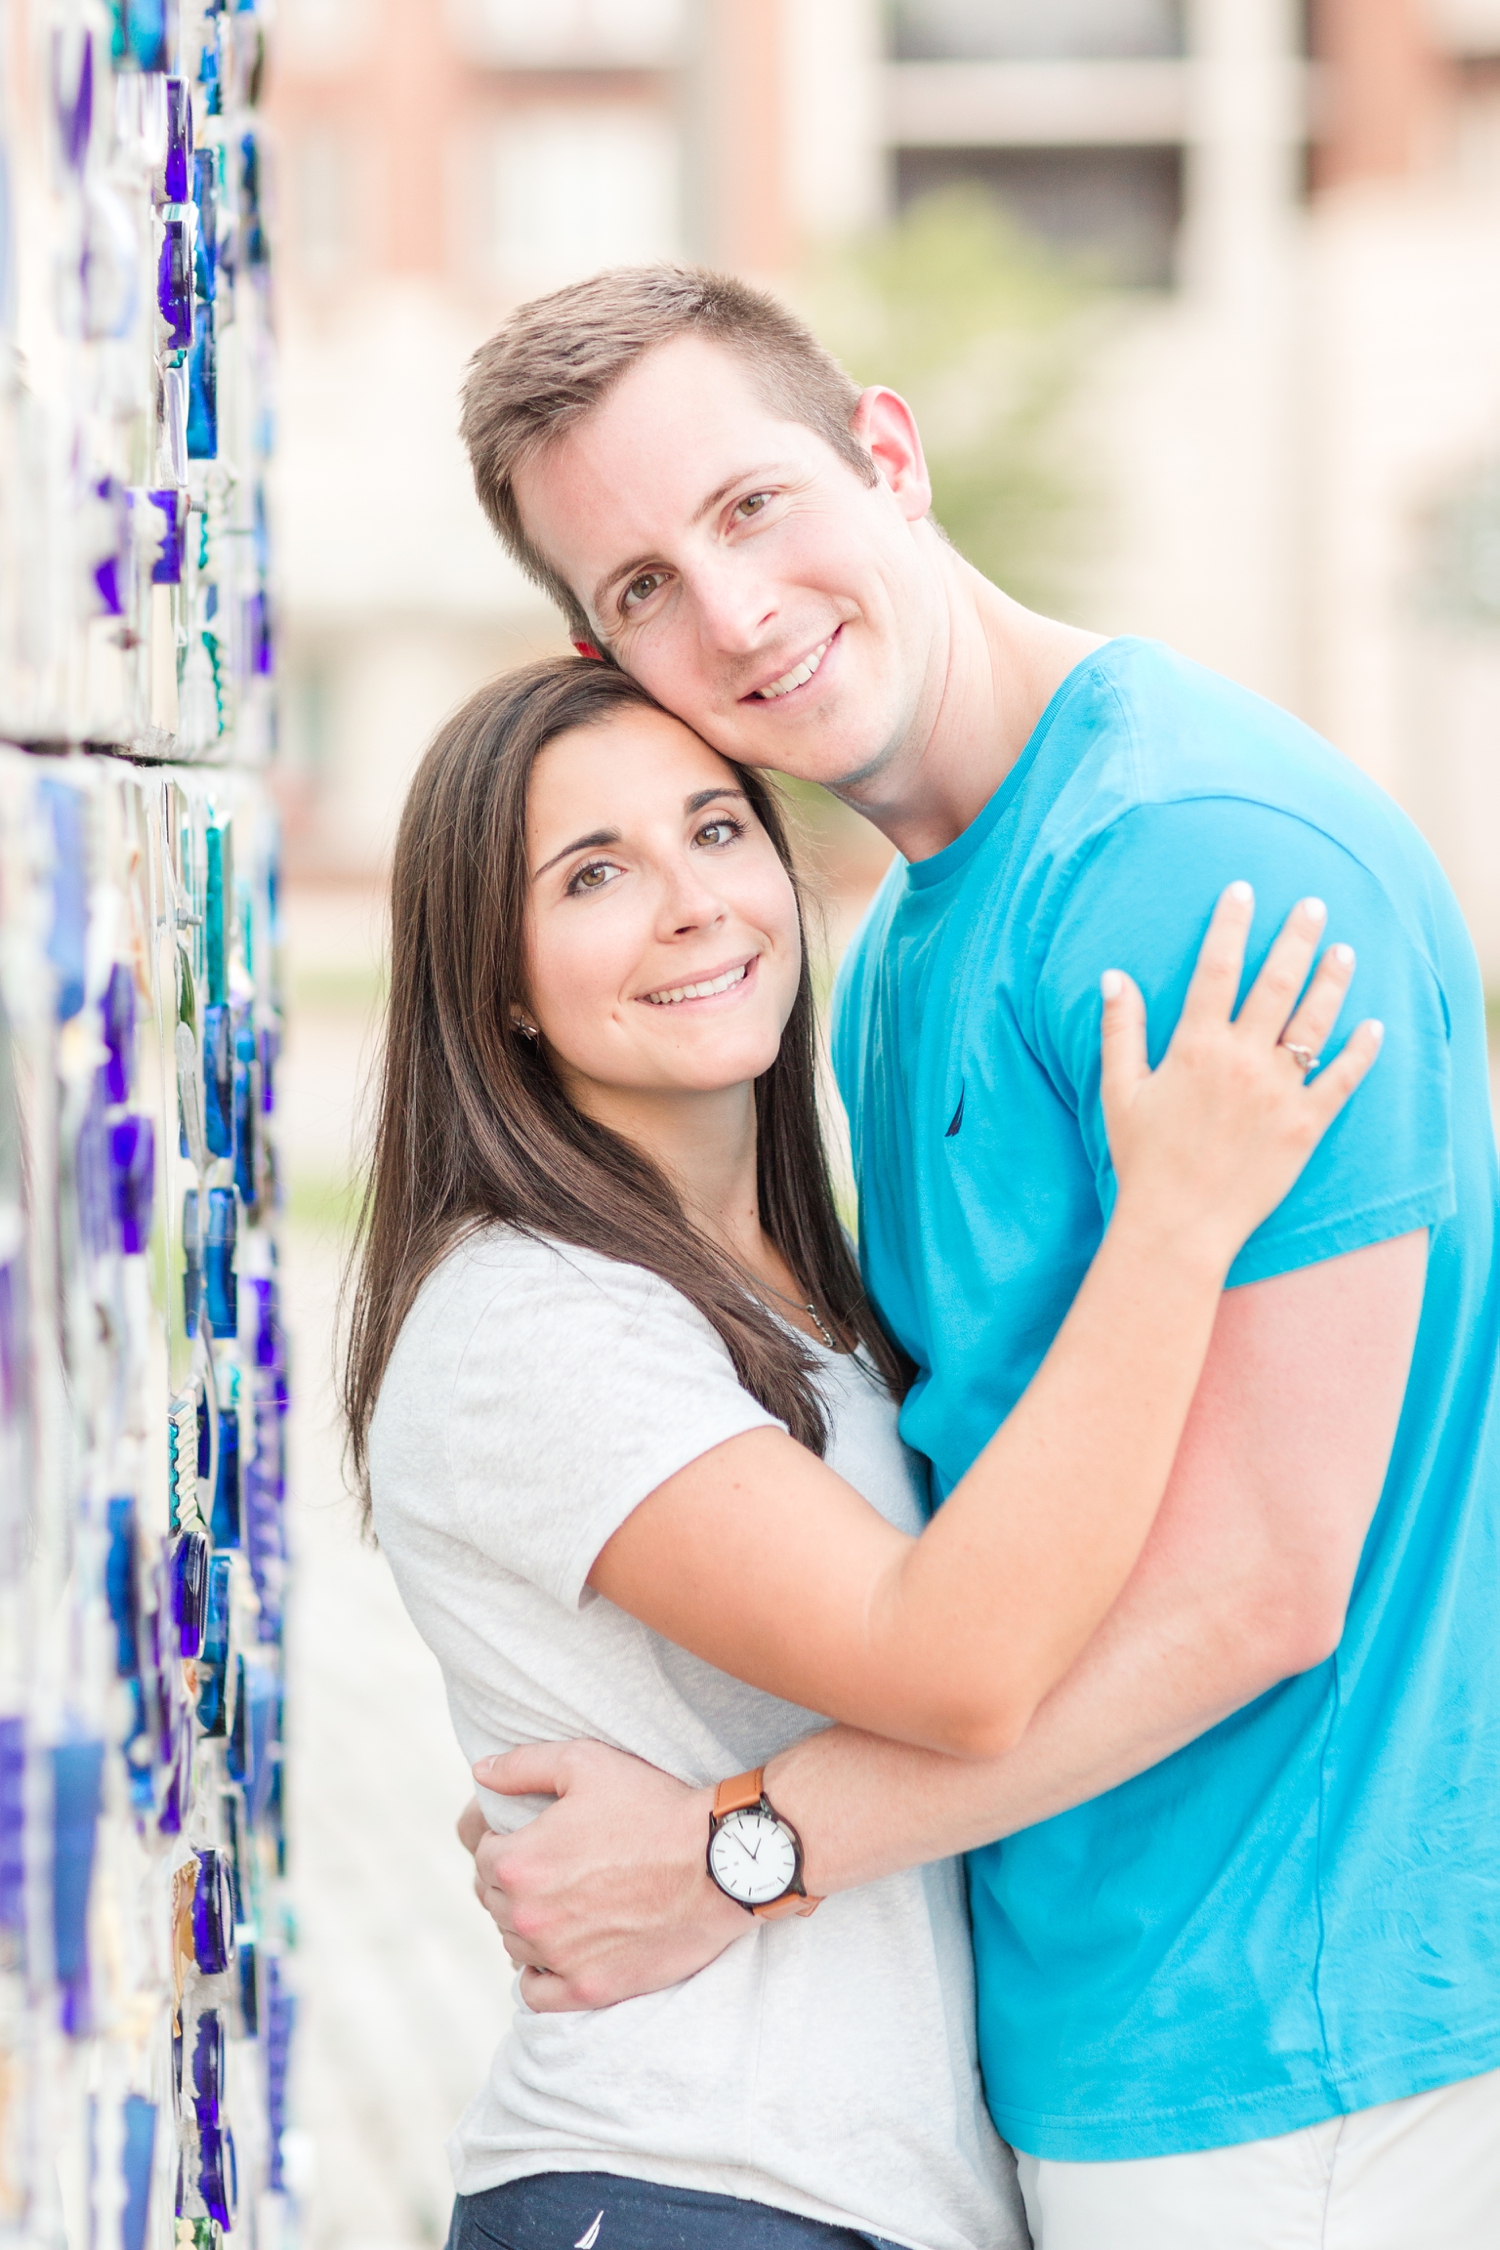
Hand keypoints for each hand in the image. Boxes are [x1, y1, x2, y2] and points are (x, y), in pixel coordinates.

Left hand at [462, 1740, 749, 2011]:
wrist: (719, 1862)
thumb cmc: (654, 1805)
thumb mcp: (586, 1763)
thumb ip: (523, 1766)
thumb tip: (481, 1772)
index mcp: (520, 1862)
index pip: (482, 1855)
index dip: (506, 1840)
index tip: (536, 1835)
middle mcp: (529, 1916)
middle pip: (495, 1900)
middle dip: (515, 1880)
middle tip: (555, 1864)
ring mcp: (559, 1958)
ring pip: (513, 1944)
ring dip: (527, 1923)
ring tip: (563, 1901)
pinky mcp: (590, 1989)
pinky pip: (536, 1993)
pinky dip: (539, 1974)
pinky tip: (558, 1950)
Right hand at [1101, 884, 1382, 1273]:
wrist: (1178, 1224)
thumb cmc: (1143, 1159)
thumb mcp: (1119, 1090)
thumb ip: (1119, 1028)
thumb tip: (1113, 975)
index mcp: (1196, 1046)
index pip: (1216, 969)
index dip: (1231, 924)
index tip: (1244, 890)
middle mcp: (1242, 1060)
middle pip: (1276, 983)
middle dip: (1297, 938)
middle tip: (1315, 905)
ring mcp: (1278, 1092)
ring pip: (1314, 1022)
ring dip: (1333, 981)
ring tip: (1345, 951)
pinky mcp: (1306, 1126)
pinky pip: (1341, 1079)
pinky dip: (1361, 1051)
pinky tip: (1374, 1027)